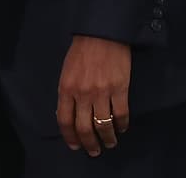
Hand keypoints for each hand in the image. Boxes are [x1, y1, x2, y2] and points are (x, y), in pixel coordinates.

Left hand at [56, 35, 130, 155]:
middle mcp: (82, 94)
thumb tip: (70, 113)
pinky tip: (121, 129)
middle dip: (89, 143)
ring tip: (109, 144)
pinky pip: (121, 115)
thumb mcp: (66, 72)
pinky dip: (121, 126)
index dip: (70, 136)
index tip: (75, 146)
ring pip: (104, 125)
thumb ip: (68, 92)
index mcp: (66, 88)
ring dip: (107, 139)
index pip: (64, 120)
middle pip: (84, 128)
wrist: (101, 34)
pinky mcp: (120, 90)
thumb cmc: (81, 51)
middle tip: (94, 151)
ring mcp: (102, 93)